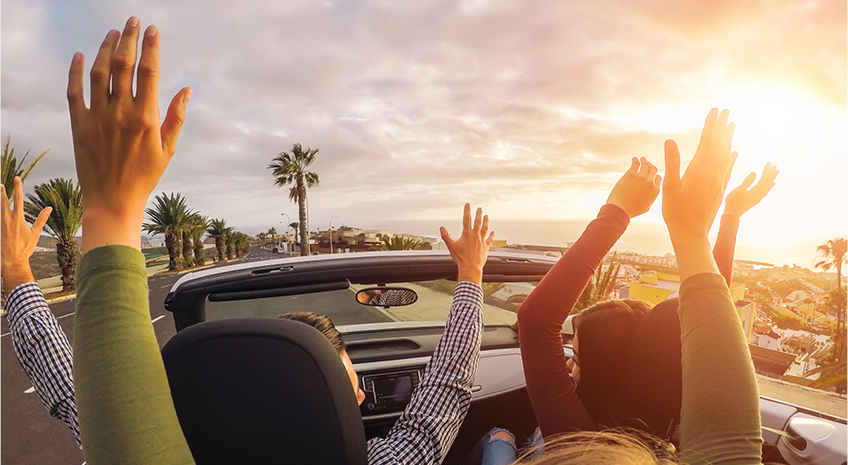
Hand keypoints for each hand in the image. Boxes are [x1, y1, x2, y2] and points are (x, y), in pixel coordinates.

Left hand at [1, 177, 51, 292]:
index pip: (17, 198)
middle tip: (1, 184)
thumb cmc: (25, 247)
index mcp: (18, 218)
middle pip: (3, 201)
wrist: (12, 258)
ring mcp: (1, 223)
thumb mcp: (35, 233)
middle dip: (2, 192)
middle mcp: (7, 219)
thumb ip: (41, 219)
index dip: (17, 187)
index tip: (16, 179)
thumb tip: (49, 208)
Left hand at [67, 17, 191, 251]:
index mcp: (146, 118)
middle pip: (124, 65)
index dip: (151, 47)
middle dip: (129, 39)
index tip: (153, 30)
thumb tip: (186, 89)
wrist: (112, 200)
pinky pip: (75, 91)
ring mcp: (98, 117)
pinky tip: (81, 56)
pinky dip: (76, 71)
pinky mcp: (79, 124)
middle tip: (133, 21)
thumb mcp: (168, 149)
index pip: (149, 72)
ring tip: (113, 33)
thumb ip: (176, 117)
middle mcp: (121, 113)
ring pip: (100, 73)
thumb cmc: (145, 176)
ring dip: (106, 49)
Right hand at [440, 204, 494, 284]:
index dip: (467, 211)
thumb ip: (446, 236)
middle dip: (478, 214)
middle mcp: (475, 235)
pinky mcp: (485, 247)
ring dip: (486, 222)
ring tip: (487, 216)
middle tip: (480, 208)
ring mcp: (482, 241)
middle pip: (478, 222)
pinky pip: (490, 239)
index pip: (467, 219)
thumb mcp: (451, 246)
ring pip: (485, 228)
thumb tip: (441, 228)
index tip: (468, 205)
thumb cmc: (461, 258)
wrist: (471, 267)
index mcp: (467, 234)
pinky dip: (492, 235)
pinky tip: (493, 232)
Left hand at [606, 157, 660, 217]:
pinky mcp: (631, 174)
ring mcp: (641, 177)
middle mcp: (650, 182)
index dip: (655, 175)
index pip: (658, 178)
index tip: (651, 173)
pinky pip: (635, 164)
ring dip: (644, 160)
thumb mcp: (646, 207)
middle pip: (653, 169)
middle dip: (651, 166)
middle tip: (647, 163)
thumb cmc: (631, 210)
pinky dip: (635, 160)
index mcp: (655, 191)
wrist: (620, 209)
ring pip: (646, 165)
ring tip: (642, 159)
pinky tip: (634, 159)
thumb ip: (651, 198)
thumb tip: (651, 193)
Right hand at [662, 108, 736, 279]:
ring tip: (731, 125)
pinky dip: (731, 156)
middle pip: (719, 145)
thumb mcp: (670, 187)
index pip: (707, 141)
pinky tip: (734, 151)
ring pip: (726, 154)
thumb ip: (672, 163)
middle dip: (721, 127)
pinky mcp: (720, 189)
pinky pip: (728, 168)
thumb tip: (670, 141)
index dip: (711, 125)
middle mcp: (714, 173)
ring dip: (728, 139)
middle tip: (725, 111)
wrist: (692, 234)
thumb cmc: (676, 212)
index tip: (714, 110)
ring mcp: (719, 181)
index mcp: (700, 170)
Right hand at [723, 163, 777, 218]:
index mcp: (756, 192)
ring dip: (770, 179)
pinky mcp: (756, 199)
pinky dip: (769, 185)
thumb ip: (747, 182)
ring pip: (767, 186)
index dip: (768, 172)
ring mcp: (758, 197)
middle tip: (774, 166)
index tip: (771, 165)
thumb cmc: (733, 201)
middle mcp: (760, 195)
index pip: (764, 180)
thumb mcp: (738, 190)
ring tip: (774, 172)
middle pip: (767, 183)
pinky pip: (766, 190)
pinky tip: (771, 184)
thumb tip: (754, 173)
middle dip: (770, 174)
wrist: (733, 213)